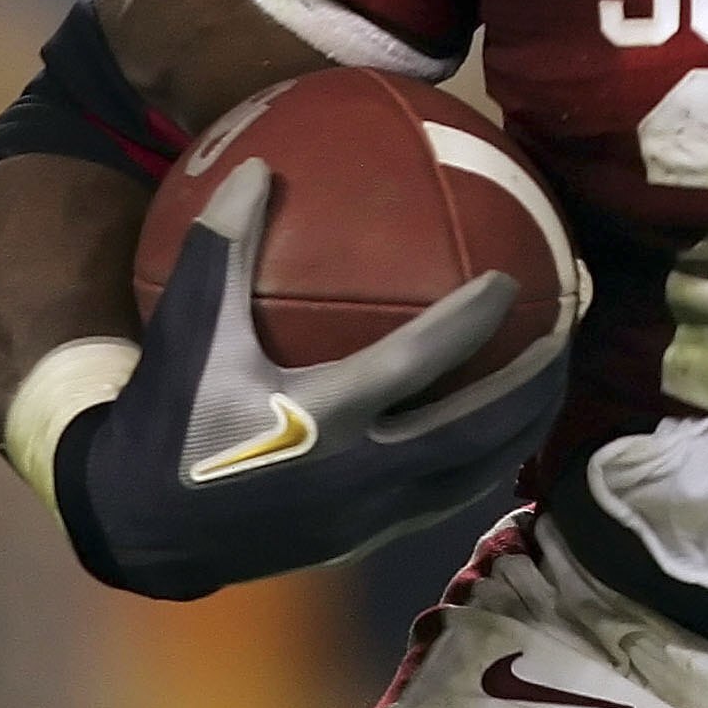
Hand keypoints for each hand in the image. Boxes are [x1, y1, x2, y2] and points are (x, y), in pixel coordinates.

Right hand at [54, 157, 568, 599]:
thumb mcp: (186, 330)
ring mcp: (369, 516)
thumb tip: (259, 166)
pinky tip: (501, 429)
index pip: (420, 363)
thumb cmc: (168, 416)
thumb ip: (221, 248)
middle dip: (534, 383)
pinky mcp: (367, 542)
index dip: (471, 321)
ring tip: (557, 381)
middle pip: (478, 428)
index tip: (513, 279)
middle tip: (569, 333)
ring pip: (474, 472)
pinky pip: (447, 497)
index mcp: (323, 417)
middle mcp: (360, 472)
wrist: (138, 527)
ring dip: (524, 426)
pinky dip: (484, 460)